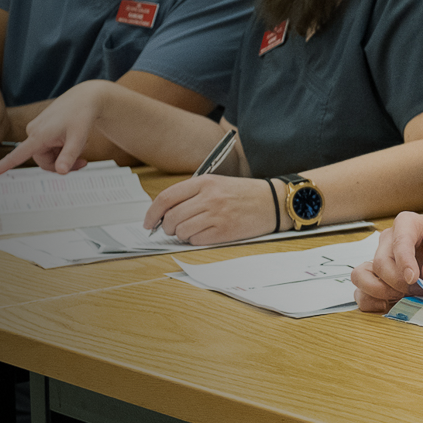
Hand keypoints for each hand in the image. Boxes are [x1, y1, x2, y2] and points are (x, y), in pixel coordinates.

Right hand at [0, 80, 113, 175]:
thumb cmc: (81, 115)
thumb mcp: (79, 137)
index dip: (0, 168)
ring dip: (62, 156)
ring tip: (79, 147)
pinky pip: (48, 147)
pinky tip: (72, 140)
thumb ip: (69, 156)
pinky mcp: (41, 130)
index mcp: (38, 136)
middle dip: (61, 164)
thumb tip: (60, 172)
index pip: (15, 156)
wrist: (84, 98)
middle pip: (44, 162)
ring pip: (47, 155)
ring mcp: (36, 131)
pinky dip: (61, 149)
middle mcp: (33, 133)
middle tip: (82, 162)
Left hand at [141, 175, 275, 245]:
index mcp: (204, 182)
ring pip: (181, 231)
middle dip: (167, 227)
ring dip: (182, 235)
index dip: (152, 213)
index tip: (148, 223)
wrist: (273, 202)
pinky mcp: (224, 231)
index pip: (166, 198)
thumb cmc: (244, 193)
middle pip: (171, 217)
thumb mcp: (217, 184)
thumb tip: (163, 213)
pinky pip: (196, 240)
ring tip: (193, 230)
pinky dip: (195, 240)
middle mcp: (209, 197)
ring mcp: (217, 215)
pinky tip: (205, 234)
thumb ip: (191, 194)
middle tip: (174, 228)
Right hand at [354, 212, 422, 311]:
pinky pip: (362, 290)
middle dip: (397, 282)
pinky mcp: (379, 276)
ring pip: (362, 276)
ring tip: (403, 295)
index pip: (399, 243)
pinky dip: (371, 300)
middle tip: (418, 290)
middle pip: (380, 263)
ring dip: (380, 291)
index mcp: (407, 224)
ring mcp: (381, 258)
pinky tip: (388, 304)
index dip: (404, 262)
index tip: (414, 278)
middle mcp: (389, 240)